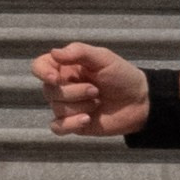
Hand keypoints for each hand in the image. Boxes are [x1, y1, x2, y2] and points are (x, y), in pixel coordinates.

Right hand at [31, 41, 148, 137]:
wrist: (140, 101)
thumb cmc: (122, 75)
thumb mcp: (103, 58)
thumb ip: (79, 52)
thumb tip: (53, 52)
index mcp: (66, 67)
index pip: (39, 66)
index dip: (42, 72)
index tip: (54, 78)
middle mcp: (63, 86)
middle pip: (49, 91)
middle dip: (74, 92)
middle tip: (96, 90)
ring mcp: (67, 106)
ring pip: (56, 108)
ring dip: (80, 106)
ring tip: (98, 102)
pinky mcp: (73, 124)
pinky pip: (58, 127)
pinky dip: (70, 124)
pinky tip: (87, 119)